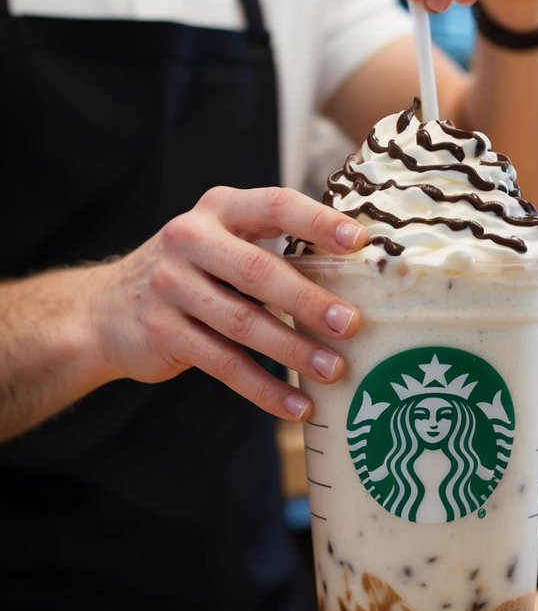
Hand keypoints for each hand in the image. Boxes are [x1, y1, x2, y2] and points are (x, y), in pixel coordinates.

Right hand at [89, 186, 365, 420]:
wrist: (104, 310)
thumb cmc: (192, 274)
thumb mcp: (221, 243)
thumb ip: (272, 249)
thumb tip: (355, 278)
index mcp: (219, 209)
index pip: (274, 205)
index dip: (318, 221)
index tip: (360, 240)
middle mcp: (190, 239)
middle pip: (259, 270)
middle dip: (309, 300)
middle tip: (351, 324)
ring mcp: (172, 286)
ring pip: (243, 323)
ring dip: (293, 350)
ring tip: (334, 371)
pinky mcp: (163, 332)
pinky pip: (223, 364)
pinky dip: (264, 388)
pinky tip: (296, 406)